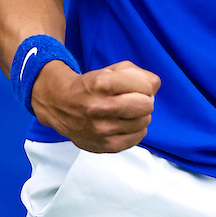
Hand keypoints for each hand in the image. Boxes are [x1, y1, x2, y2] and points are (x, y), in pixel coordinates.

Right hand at [30, 59, 161, 153]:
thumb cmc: (92, 86)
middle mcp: (101, 108)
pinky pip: (137, 138)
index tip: (136, 87)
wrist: (60, 106)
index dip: (145, 86)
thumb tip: (154, 87)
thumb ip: (138, 74)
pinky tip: (124, 124)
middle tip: (134, 100)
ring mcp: (102, 130)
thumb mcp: (112, 70)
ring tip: (126, 112)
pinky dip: (135, 130)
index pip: (146, 87)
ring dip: (139, 116)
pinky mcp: (105, 145)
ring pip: (144, 122)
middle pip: (147, 106)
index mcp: (103, 84)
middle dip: (144, 101)